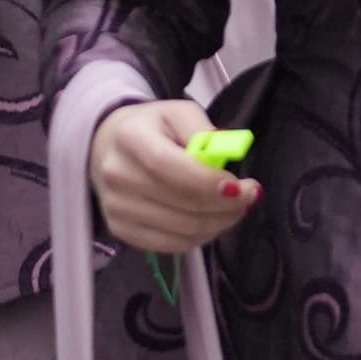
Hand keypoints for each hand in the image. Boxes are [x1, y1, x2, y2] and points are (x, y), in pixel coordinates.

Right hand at [95, 97, 261, 253]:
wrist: (112, 148)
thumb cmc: (155, 129)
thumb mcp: (180, 114)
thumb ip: (204, 131)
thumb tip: (227, 155)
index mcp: (130, 137)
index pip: (166, 166)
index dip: (207, 182)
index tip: (241, 187)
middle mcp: (117, 174)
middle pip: (179, 203)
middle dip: (225, 206)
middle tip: (249, 196)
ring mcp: (116, 207)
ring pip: (182, 230)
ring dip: (218, 223)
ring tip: (233, 207)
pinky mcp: (121, 230)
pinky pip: (173, 245)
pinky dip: (201, 237)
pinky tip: (211, 220)